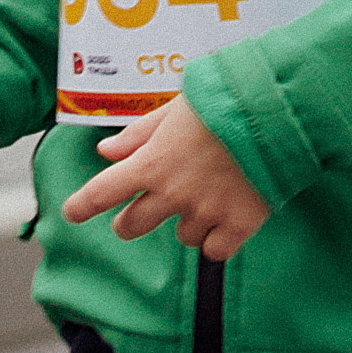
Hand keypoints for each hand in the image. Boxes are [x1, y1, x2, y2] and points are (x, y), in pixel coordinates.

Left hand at [61, 98, 272, 259]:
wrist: (279, 111)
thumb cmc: (226, 101)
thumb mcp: (175, 109)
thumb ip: (139, 134)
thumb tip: (106, 150)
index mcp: (152, 161)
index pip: (103, 191)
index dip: (82, 205)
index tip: (72, 213)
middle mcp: (173, 192)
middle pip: (132, 225)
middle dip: (130, 221)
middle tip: (142, 213)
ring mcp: (206, 211)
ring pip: (182, 236)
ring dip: (188, 222)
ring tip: (210, 194)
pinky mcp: (239, 224)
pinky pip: (215, 251)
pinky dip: (218, 240)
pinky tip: (228, 218)